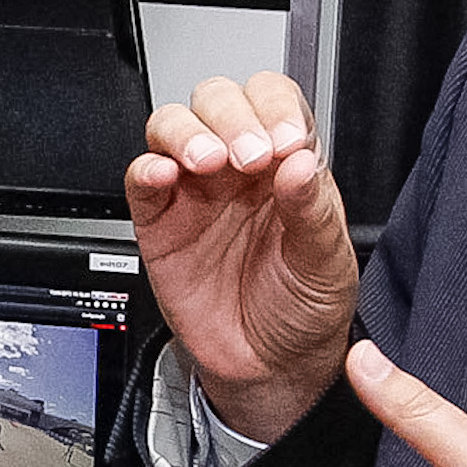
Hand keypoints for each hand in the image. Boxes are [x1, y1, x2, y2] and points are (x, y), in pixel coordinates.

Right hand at [126, 73, 357, 439]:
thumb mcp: (326, 262)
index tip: (285, 140)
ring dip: (187, 132)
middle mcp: (238, 169)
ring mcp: (194, 190)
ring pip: (172, 125)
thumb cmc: (303, 308)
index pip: (274, 100)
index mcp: (286, 164)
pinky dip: (146, 167)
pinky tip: (165, 175)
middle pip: (218, 100)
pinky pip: (140, 177)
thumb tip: (300, 162)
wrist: (269, 366)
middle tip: (250, 157)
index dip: (275, 107)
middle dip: (232, 116)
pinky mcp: (158, 220)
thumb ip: (314, 210)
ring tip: (208, 161)